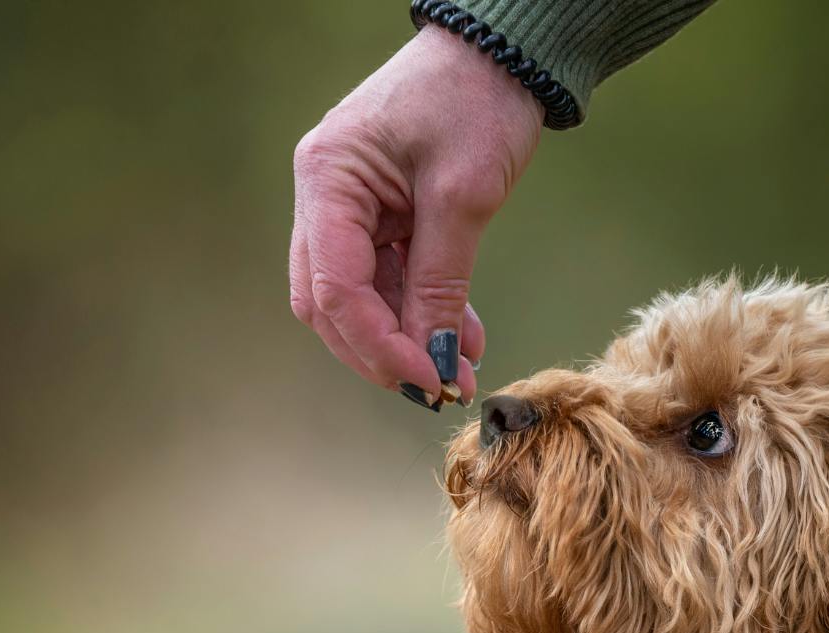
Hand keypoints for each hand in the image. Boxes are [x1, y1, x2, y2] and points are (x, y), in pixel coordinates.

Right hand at [290, 24, 542, 404]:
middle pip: (331, 303)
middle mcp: (324, 195)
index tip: (429, 379)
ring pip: (360, 298)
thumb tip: (435, 359)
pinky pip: (389, 278)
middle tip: (437, 386)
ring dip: (408, 337)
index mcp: (328, 179)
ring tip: (462, 366)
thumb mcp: (464, 196)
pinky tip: (464, 335)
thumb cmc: (478, 100)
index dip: (379, 345)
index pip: (335, 288)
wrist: (503, 51)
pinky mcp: (379, 214)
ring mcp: (348, 206)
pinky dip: (422, 309)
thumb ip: (441, 283)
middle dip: (382, 351)